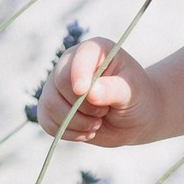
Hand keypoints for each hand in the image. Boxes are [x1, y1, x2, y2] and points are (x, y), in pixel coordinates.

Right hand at [35, 38, 158, 145]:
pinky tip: (86, 132)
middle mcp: (72, 63)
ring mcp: (58, 85)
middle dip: (83, 106)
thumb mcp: (132, 92)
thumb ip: (113, 89)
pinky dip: (67, 132)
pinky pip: (46, 121)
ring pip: (49, 104)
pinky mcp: (52, 106)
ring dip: (75, 122)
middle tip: (104, 112)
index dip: (78, 74)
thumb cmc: (137, 98)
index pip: (80, 57)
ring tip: (97, 123)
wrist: (135, 117)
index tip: (83, 92)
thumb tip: (90, 92)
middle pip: (59, 82)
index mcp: (95, 51)